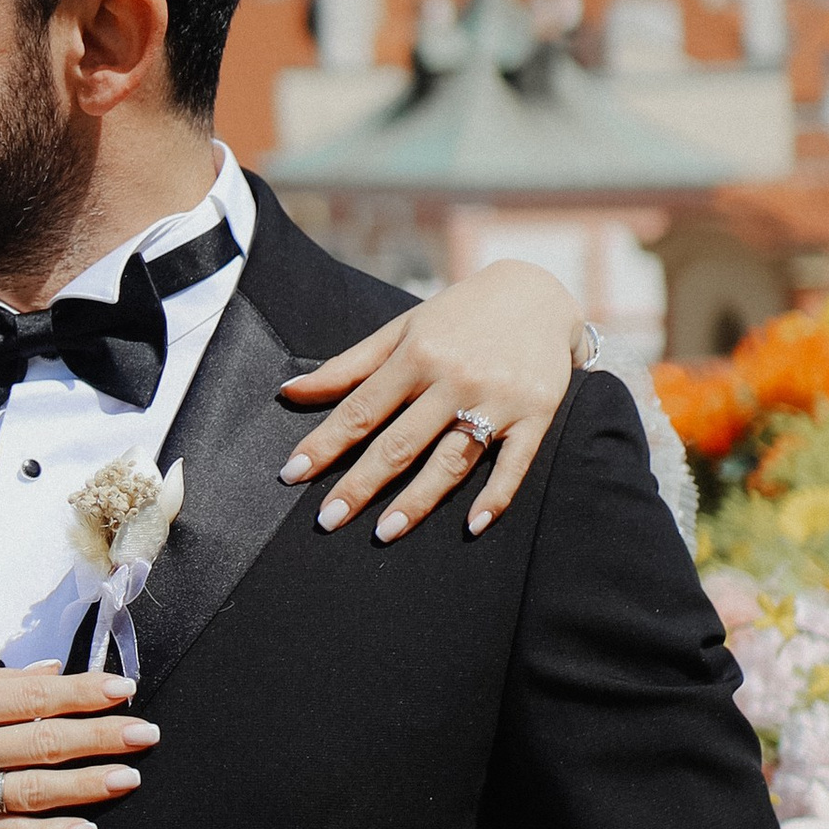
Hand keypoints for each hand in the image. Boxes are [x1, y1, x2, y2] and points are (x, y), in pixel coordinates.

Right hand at [0, 665, 153, 828]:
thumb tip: (53, 673)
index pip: (32, 695)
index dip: (82, 692)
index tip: (124, 689)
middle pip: (43, 741)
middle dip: (101, 736)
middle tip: (145, 733)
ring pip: (33, 790)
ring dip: (87, 784)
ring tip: (128, 778)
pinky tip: (85, 828)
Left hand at [277, 259, 581, 542]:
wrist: (538, 295)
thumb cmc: (457, 316)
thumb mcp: (401, 329)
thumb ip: (348, 366)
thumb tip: (289, 393)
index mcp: (417, 355)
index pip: (360, 409)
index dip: (324, 443)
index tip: (291, 475)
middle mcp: (455, 378)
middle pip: (400, 442)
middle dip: (360, 484)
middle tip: (327, 520)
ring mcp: (497, 400)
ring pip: (451, 460)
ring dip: (417, 501)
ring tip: (385, 532)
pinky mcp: (535, 415)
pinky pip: (514, 464)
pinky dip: (495, 496)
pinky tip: (472, 525)